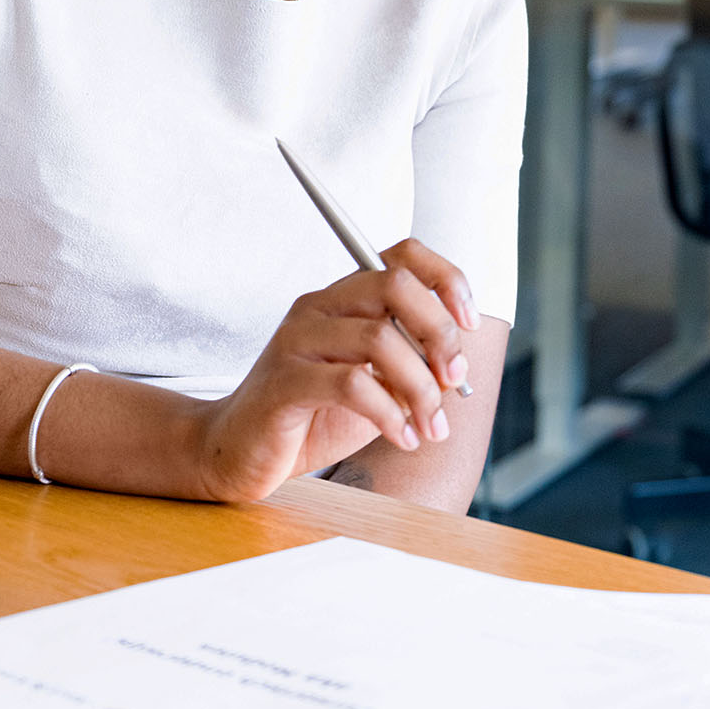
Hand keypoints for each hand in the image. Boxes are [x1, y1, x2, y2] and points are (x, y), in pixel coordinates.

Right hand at [195, 239, 476, 502]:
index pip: (402, 255)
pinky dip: (391, 414)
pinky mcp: (284, 382)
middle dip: (440, 333)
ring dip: (422, 389)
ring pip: (380, 338)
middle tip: (454, 379)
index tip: (468, 325)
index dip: (446, 280)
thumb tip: (457, 366)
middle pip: (395, 286)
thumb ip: (412, 369)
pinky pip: (353, 385)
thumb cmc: (312, 416)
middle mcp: (319, 308)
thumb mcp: (376, 388)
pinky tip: (402, 437)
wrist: (241, 453)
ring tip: (431, 427)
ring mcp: (297, 341)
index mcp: (343, 299)